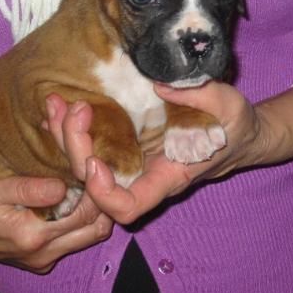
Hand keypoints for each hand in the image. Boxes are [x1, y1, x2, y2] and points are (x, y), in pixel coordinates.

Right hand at [0, 102, 110, 273]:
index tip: (96, 160)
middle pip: (95, 228)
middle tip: (99, 169)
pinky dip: (81, 220)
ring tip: (90, 180)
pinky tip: (76, 195)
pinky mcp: (37, 258)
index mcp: (30, 236)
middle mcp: (41, 254)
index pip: (85, 213)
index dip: (97, 186)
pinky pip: (72, 240)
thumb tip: (63, 186)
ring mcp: (40, 259)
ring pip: (88, 236)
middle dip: (104, 198)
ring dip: (96, 211)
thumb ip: (27, 189)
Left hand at [45, 81, 265, 224]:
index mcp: (168, 176)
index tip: (95, 162)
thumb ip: (201, 97)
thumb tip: (159, 85)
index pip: (129, 206)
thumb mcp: (229, 107)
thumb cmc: (236, 126)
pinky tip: (61, 108)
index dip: (105, 194)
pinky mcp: (128, 144)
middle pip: (96, 183)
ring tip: (55, 104)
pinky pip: (93, 144)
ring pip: (87, 164)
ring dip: (65, 137)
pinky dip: (72, 130)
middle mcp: (144, 175)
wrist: (237, 133)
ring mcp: (133, 160)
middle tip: (76, 109)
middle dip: (76, 149)